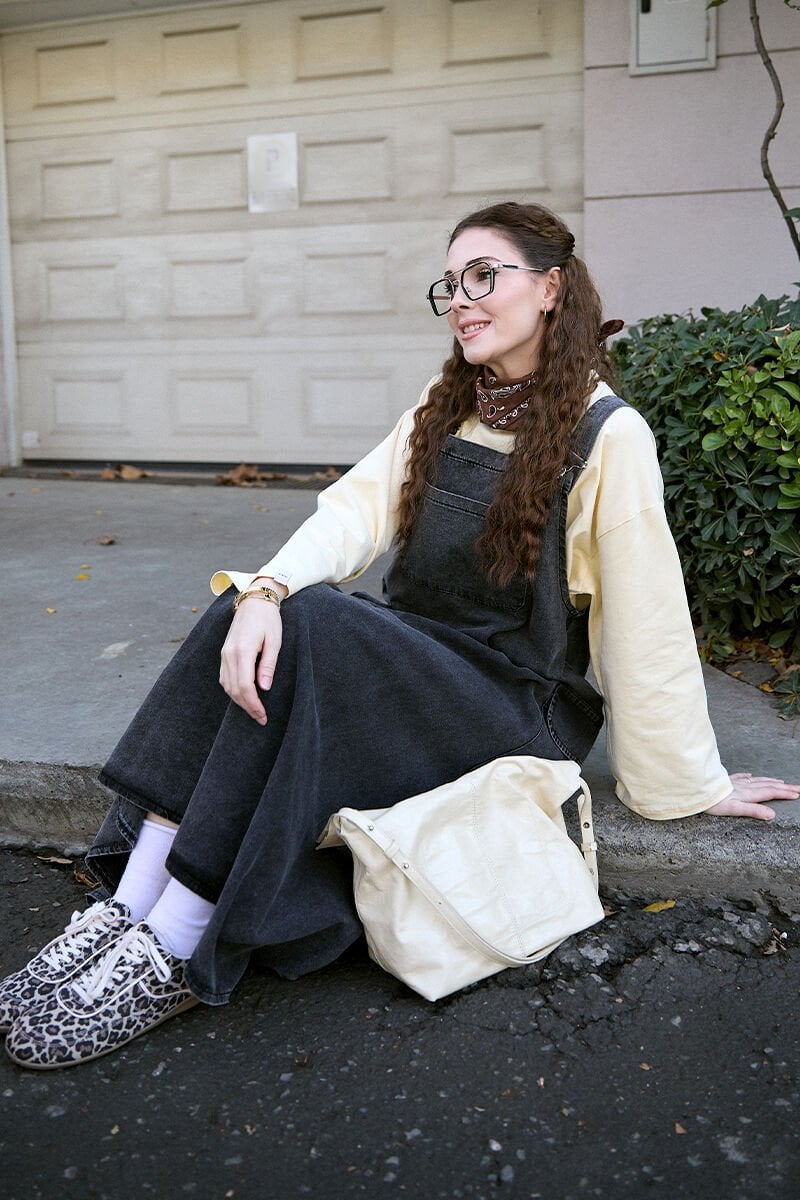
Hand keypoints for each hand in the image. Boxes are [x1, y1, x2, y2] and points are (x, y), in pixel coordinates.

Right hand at [219, 584, 284, 724]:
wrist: (253, 602)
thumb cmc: (268, 620)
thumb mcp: (275, 641)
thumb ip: (268, 665)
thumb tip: (264, 688)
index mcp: (242, 651)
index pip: (244, 686)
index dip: (253, 704)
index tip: (263, 716)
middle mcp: (229, 654)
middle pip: (234, 689)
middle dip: (247, 707)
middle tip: (260, 718)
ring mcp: (224, 654)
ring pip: (227, 686)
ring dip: (239, 701)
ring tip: (254, 710)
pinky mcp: (224, 654)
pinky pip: (225, 678)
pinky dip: (233, 690)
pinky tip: (244, 696)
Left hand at [706, 773, 799, 821]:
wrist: (696, 787)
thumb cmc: (713, 801)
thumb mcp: (734, 809)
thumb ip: (753, 810)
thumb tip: (771, 814)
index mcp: (747, 794)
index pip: (770, 793)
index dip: (784, 793)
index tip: (796, 794)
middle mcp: (743, 786)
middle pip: (767, 785)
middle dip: (783, 787)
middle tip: (796, 787)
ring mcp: (735, 782)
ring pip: (757, 780)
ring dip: (770, 781)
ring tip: (779, 781)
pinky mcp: (726, 780)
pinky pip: (741, 776)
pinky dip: (749, 776)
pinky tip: (750, 775)